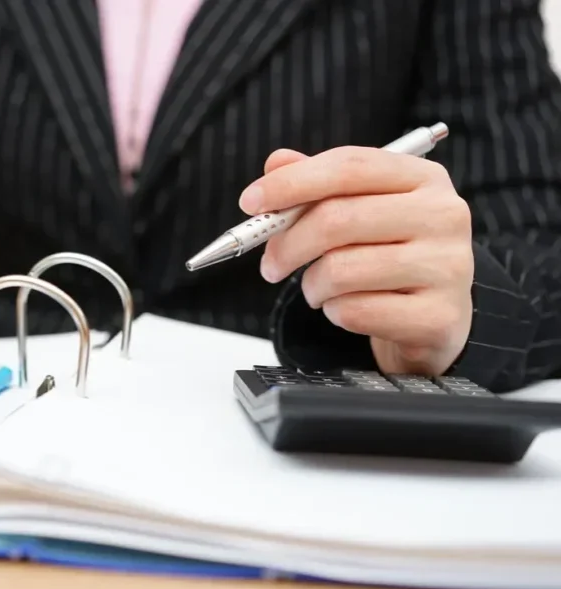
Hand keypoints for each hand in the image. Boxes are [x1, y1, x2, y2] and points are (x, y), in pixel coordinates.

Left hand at [242, 146, 473, 375]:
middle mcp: (443, 215)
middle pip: (337, 219)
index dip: (292, 182)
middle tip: (270, 265)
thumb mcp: (361, 210)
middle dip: (287, 244)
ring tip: (318, 289)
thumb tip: (276, 163)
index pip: (349, 166)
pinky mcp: (437, 316)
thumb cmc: (391, 254)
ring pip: (340, 270)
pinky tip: (346, 308)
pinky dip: (334, 313)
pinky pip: (354, 311)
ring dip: (311, 285)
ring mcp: (446, 266)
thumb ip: (318, 184)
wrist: (438, 315)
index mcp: (422, 178)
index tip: (250, 202)